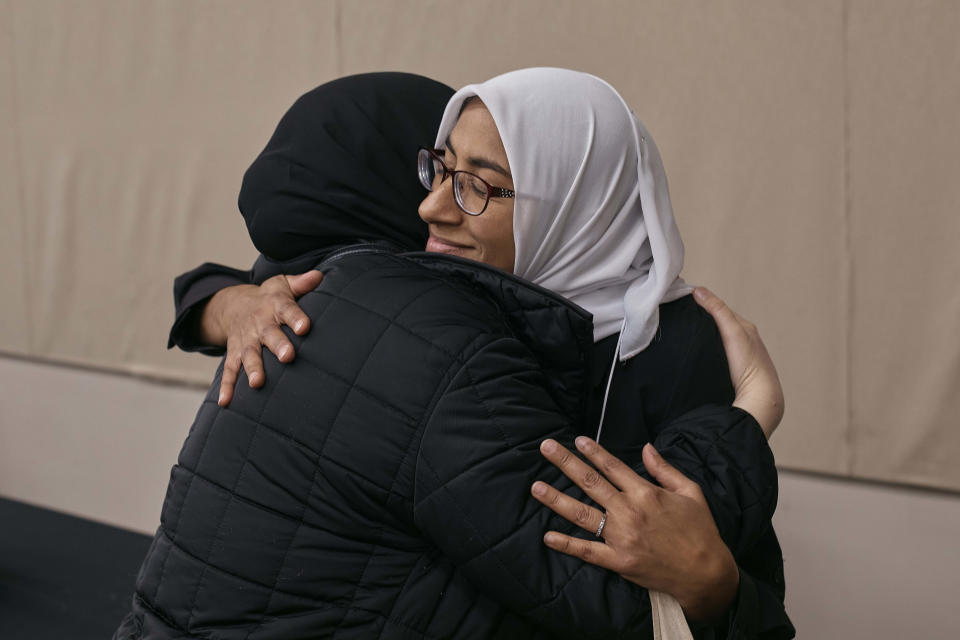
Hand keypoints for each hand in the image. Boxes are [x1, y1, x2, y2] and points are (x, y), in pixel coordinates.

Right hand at [202, 270, 323, 405]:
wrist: (234, 304)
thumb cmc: (269, 297)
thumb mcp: (282, 284)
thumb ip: (301, 283)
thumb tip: (319, 276)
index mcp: (275, 306)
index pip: (287, 310)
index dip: (296, 318)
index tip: (305, 327)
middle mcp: (259, 324)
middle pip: (269, 335)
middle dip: (278, 345)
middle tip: (288, 357)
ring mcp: (245, 340)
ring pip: (249, 355)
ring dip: (252, 369)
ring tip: (257, 383)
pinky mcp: (234, 353)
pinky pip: (229, 370)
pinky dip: (226, 386)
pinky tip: (225, 402)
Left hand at [531, 437, 738, 621]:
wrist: (706, 574)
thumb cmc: (700, 531)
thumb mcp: (690, 492)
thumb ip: (665, 469)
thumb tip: (647, 447)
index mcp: (646, 493)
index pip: (613, 466)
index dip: (593, 452)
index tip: (576, 440)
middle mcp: (630, 512)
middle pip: (591, 483)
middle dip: (566, 462)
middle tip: (546, 447)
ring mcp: (622, 537)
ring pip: (582, 514)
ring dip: (557, 499)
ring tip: (536, 486)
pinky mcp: (619, 561)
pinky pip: (587, 552)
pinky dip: (567, 545)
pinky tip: (548, 536)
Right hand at [693, 286, 783, 437]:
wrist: (758, 399)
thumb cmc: (749, 365)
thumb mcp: (732, 331)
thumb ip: (717, 310)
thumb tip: (698, 291)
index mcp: (746, 328)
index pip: (720, 310)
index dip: (702, 306)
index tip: (682, 304)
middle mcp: (744, 340)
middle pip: (717, 326)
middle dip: (701, 322)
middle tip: (681, 321)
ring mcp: (738, 357)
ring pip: (716, 341)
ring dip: (703, 339)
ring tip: (686, 339)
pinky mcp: (732, 372)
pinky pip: (716, 356)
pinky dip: (706, 352)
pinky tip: (697, 357)